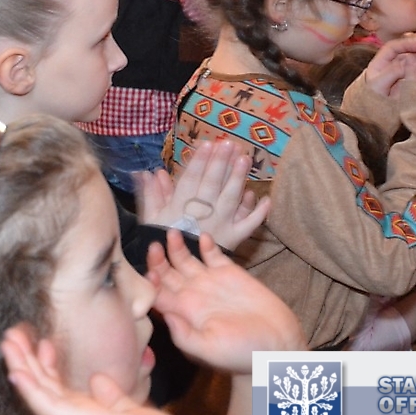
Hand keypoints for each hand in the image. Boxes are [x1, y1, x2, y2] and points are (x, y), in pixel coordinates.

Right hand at [1, 326, 195, 414]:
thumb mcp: (131, 412)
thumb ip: (111, 397)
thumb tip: (96, 380)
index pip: (58, 389)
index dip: (48, 364)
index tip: (46, 341)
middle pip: (42, 388)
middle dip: (26, 360)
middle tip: (13, 334)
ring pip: (38, 395)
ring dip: (20, 367)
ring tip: (7, 342)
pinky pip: (46, 407)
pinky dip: (29, 390)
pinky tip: (16, 373)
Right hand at [136, 138, 269, 250]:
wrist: (177, 270)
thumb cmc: (162, 240)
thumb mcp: (151, 218)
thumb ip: (151, 195)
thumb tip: (150, 173)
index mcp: (182, 205)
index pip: (191, 178)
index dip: (200, 161)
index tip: (207, 144)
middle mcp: (203, 212)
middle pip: (213, 183)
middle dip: (221, 163)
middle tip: (229, 144)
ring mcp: (221, 224)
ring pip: (230, 198)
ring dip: (238, 178)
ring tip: (244, 159)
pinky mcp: (234, 237)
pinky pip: (248, 224)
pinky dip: (258, 213)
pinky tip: (265, 198)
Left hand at [147, 230, 304, 371]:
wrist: (277, 347)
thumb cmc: (242, 354)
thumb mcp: (209, 351)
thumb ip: (184, 336)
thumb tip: (165, 316)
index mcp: (183, 313)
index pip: (157, 294)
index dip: (150, 283)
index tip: (151, 274)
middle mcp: (191, 295)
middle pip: (166, 273)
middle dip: (157, 260)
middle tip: (154, 246)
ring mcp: (209, 282)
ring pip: (184, 260)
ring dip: (176, 247)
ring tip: (173, 234)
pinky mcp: (230, 273)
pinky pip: (212, 255)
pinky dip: (206, 245)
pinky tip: (203, 237)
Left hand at [362, 35, 415, 97]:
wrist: (375, 120)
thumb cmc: (372, 102)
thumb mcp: (379, 85)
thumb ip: (393, 72)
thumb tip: (409, 60)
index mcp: (379, 65)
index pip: (393, 48)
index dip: (406, 43)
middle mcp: (390, 68)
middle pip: (405, 53)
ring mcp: (400, 76)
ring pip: (413, 63)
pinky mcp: (409, 85)